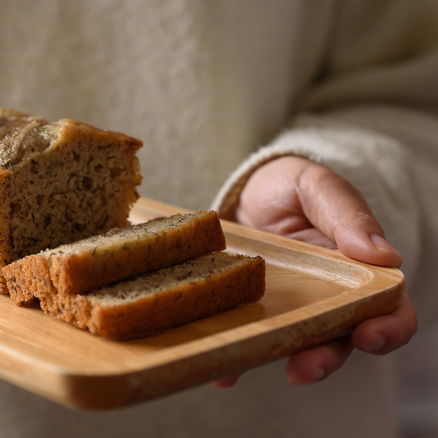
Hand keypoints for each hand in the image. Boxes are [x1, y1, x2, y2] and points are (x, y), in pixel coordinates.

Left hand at [213, 156, 416, 386]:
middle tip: (303, 370)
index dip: (388, 329)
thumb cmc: (290, 188)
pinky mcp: (247, 314)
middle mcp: (323, 302)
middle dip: (323, 360)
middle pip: (336, 341)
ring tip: (248, 367)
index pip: (389, 310)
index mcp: (356, 274)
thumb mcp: (317, 186)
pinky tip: (219, 373)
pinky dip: (231, 362)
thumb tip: (384, 255)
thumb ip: (347, 214)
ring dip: (271, 361)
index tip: (368, 335)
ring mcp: (283, 312)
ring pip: (287, 347)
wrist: (242, 193)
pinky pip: (242, 342)